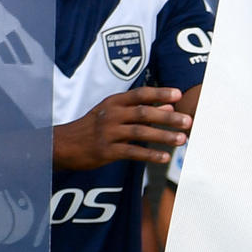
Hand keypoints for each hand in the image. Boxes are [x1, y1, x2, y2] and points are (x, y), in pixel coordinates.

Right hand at [54, 86, 188, 170]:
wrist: (63, 144)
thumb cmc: (93, 127)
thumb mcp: (113, 113)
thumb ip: (141, 110)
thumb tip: (170, 108)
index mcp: (113, 102)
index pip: (140, 94)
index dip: (160, 93)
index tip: (179, 94)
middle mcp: (111, 114)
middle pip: (144, 113)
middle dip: (168, 117)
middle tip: (189, 121)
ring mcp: (108, 133)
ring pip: (140, 132)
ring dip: (163, 136)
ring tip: (182, 139)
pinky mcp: (106, 151)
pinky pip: (132, 152)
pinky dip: (150, 154)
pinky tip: (164, 157)